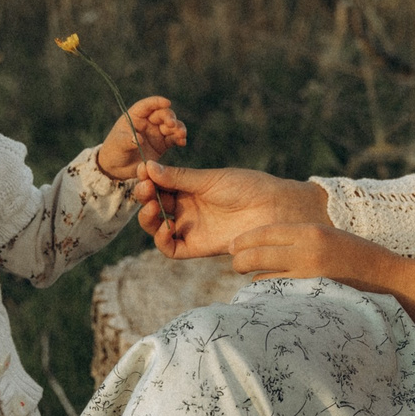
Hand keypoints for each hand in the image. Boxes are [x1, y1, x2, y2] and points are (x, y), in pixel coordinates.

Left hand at [97, 95, 187, 180]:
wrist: (118, 168)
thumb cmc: (114, 151)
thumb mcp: (118, 145)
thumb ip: (127, 140)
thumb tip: (138, 138)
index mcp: (135, 116)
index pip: (147, 105)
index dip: (157, 102)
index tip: (167, 103)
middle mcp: (148, 122)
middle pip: (162, 114)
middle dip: (170, 117)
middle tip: (172, 125)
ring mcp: (157, 132)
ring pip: (171, 125)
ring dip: (178, 128)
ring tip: (181, 134)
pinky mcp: (163, 144)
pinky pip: (174, 138)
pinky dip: (179, 139)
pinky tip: (182, 142)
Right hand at [135, 163, 329, 259]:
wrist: (272, 207)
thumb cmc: (246, 187)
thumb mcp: (209, 179)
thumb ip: (179, 177)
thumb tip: (148, 167)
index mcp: (189, 188)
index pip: (159, 185)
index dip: (148, 180)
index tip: (142, 171)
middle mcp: (187, 208)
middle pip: (154, 205)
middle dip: (145, 197)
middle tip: (145, 188)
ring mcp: (191, 227)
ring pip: (157, 227)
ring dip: (148, 218)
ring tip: (152, 207)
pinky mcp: (198, 246)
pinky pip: (172, 249)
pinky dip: (161, 240)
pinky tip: (164, 228)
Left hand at [229, 223, 401, 291]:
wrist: (392, 281)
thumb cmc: (360, 258)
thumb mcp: (330, 238)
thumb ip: (300, 239)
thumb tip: (264, 247)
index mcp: (311, 231)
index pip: (265, 232)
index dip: (244, 239)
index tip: (233, 246)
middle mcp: (307, 251)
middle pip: (256, 256)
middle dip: (240, 261)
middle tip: (236, 264)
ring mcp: (309, 277)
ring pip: (264, 279)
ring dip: (258, 281)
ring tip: (259, 281)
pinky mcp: (312, 298)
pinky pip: (280, 297)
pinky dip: (273, 297)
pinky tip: (274, 298)